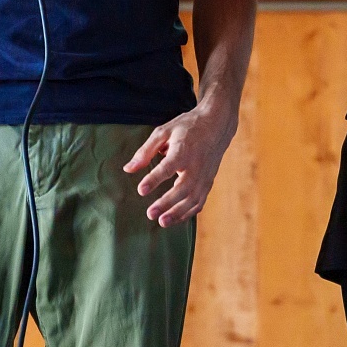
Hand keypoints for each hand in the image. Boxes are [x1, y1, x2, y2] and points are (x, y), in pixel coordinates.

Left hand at [123, 104, 233, 226]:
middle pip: (183, 188)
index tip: (141, 190)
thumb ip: (145, 151)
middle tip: (150, 214)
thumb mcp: (164, 131)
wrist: (217, 125)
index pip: (168, 167)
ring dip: (178, 212)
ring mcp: (205, 175)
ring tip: (162, 222)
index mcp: (183, 150)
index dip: (154, 179)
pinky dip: (188, 213)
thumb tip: (128, 169)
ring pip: (192, 199)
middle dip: (167, 203)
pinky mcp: (208, 182)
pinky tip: (175, 219)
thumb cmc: (187, 127)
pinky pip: (199, 201)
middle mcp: (196, 165)